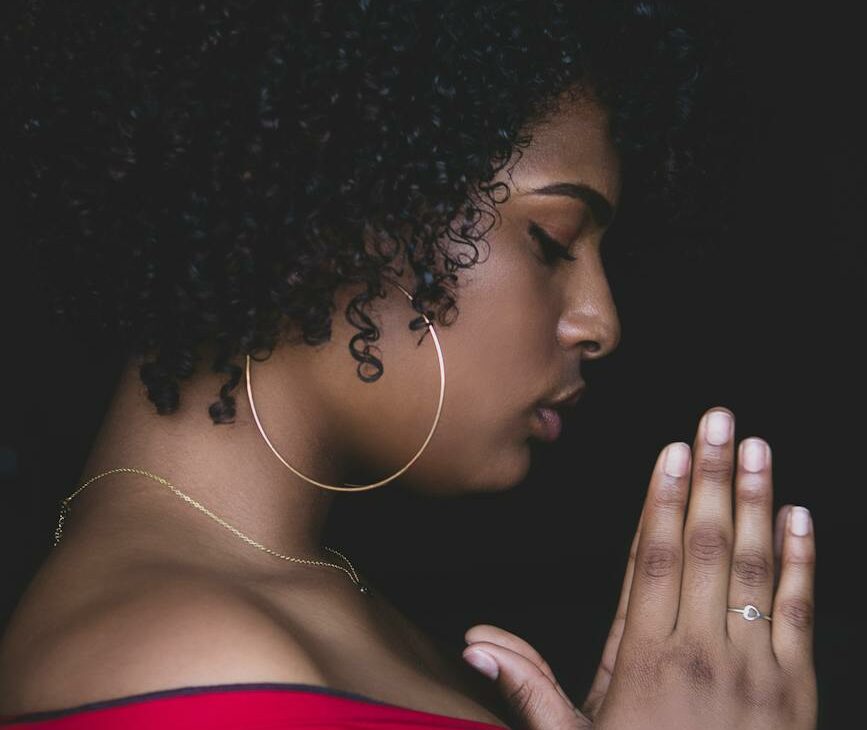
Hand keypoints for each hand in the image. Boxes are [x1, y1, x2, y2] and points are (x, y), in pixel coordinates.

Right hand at [462, 407, 816, 728]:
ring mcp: (753, 665)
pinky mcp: (795, 687)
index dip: (663, 500)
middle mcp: (700, 648)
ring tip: (757, 448)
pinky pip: (799, 610)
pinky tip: (801, 516)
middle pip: (704, 543)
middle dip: (712, 475)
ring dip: (757, 500)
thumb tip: (477, 641)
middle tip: (719, 420)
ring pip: (753, 565)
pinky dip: (803, 560)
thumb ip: (528, 687)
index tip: (672, 452)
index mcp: (645, 657)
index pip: (652, 558)